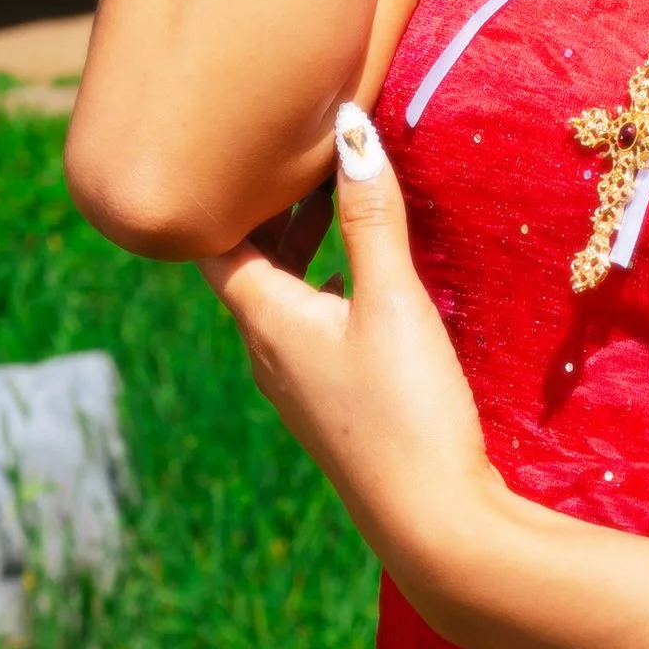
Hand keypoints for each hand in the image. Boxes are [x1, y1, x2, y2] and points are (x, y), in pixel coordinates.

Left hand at [197, 111, 509, 616]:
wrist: (433, 524)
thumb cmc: (405, 408)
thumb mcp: (392, 300)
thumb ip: (371, 213)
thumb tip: (349, 125)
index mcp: (264, 319)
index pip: (214, 240)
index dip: (224, 188)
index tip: (251, 138)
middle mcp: (266, 351)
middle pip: (248, 263)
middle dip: (272, 208)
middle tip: (308, 152)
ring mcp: (297, 383)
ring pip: (281, 294)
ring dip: (304, 245)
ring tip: (342, 197)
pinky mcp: (331, 403)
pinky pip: (310, 324)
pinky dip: (326, 283)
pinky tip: (369, 275)